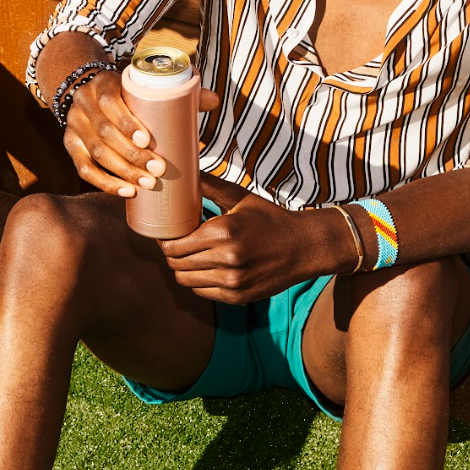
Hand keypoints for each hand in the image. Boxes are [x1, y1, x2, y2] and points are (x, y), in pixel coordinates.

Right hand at [61, 73, 220, 196]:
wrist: (86, 90)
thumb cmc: (125, 93)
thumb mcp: (142, 86)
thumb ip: (178, 93)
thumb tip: (214, 100)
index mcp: (103, 85)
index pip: (110, 103)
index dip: (127, 123)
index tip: (148, 141)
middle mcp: (83, 105)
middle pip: (104, 134)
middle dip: (132, 156)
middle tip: (158, 171)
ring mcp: (74, 126)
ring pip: (95, 154)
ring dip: (122, 173)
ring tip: (147, 185)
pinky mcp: (70, 145)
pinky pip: (84, 169)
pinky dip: (104, 183)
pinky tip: (125, 192)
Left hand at [157, 174, 339, 303]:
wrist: (305, 246)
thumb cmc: (270, 218)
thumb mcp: (241, 197)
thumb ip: (210, 186)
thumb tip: (184, 172)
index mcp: (224, 232)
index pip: (175, 245)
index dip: (164, 240)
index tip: (166, 233)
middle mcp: (227, 259)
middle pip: (177, 264)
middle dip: (171, 254)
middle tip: (174, 243)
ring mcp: (233, 282)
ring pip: (185, 281)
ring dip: (182, 269)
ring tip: (188, 256)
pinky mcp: (238, 297)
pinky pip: (202, 292)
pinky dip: (198, 281)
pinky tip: (204, 268)